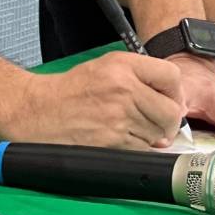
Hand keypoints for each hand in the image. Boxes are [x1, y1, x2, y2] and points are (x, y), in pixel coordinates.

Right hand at [1, 52, 184, 148]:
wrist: (39, 110)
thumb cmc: (71, 91)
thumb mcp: (104, 67)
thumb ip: (139, 77)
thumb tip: (172, 104)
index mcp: (122, 65)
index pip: (171, 77)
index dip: (176, 93)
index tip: (171, 102)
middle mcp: (123, 88)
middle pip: (170, 111)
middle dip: (168, 123)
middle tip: (158, 125)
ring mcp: (118, 116)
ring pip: (158, 134)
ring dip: (151, 137)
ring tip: (130, 129)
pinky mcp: (112, 140)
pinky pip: (141, 149)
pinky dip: (137, 148)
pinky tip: (121, 140)